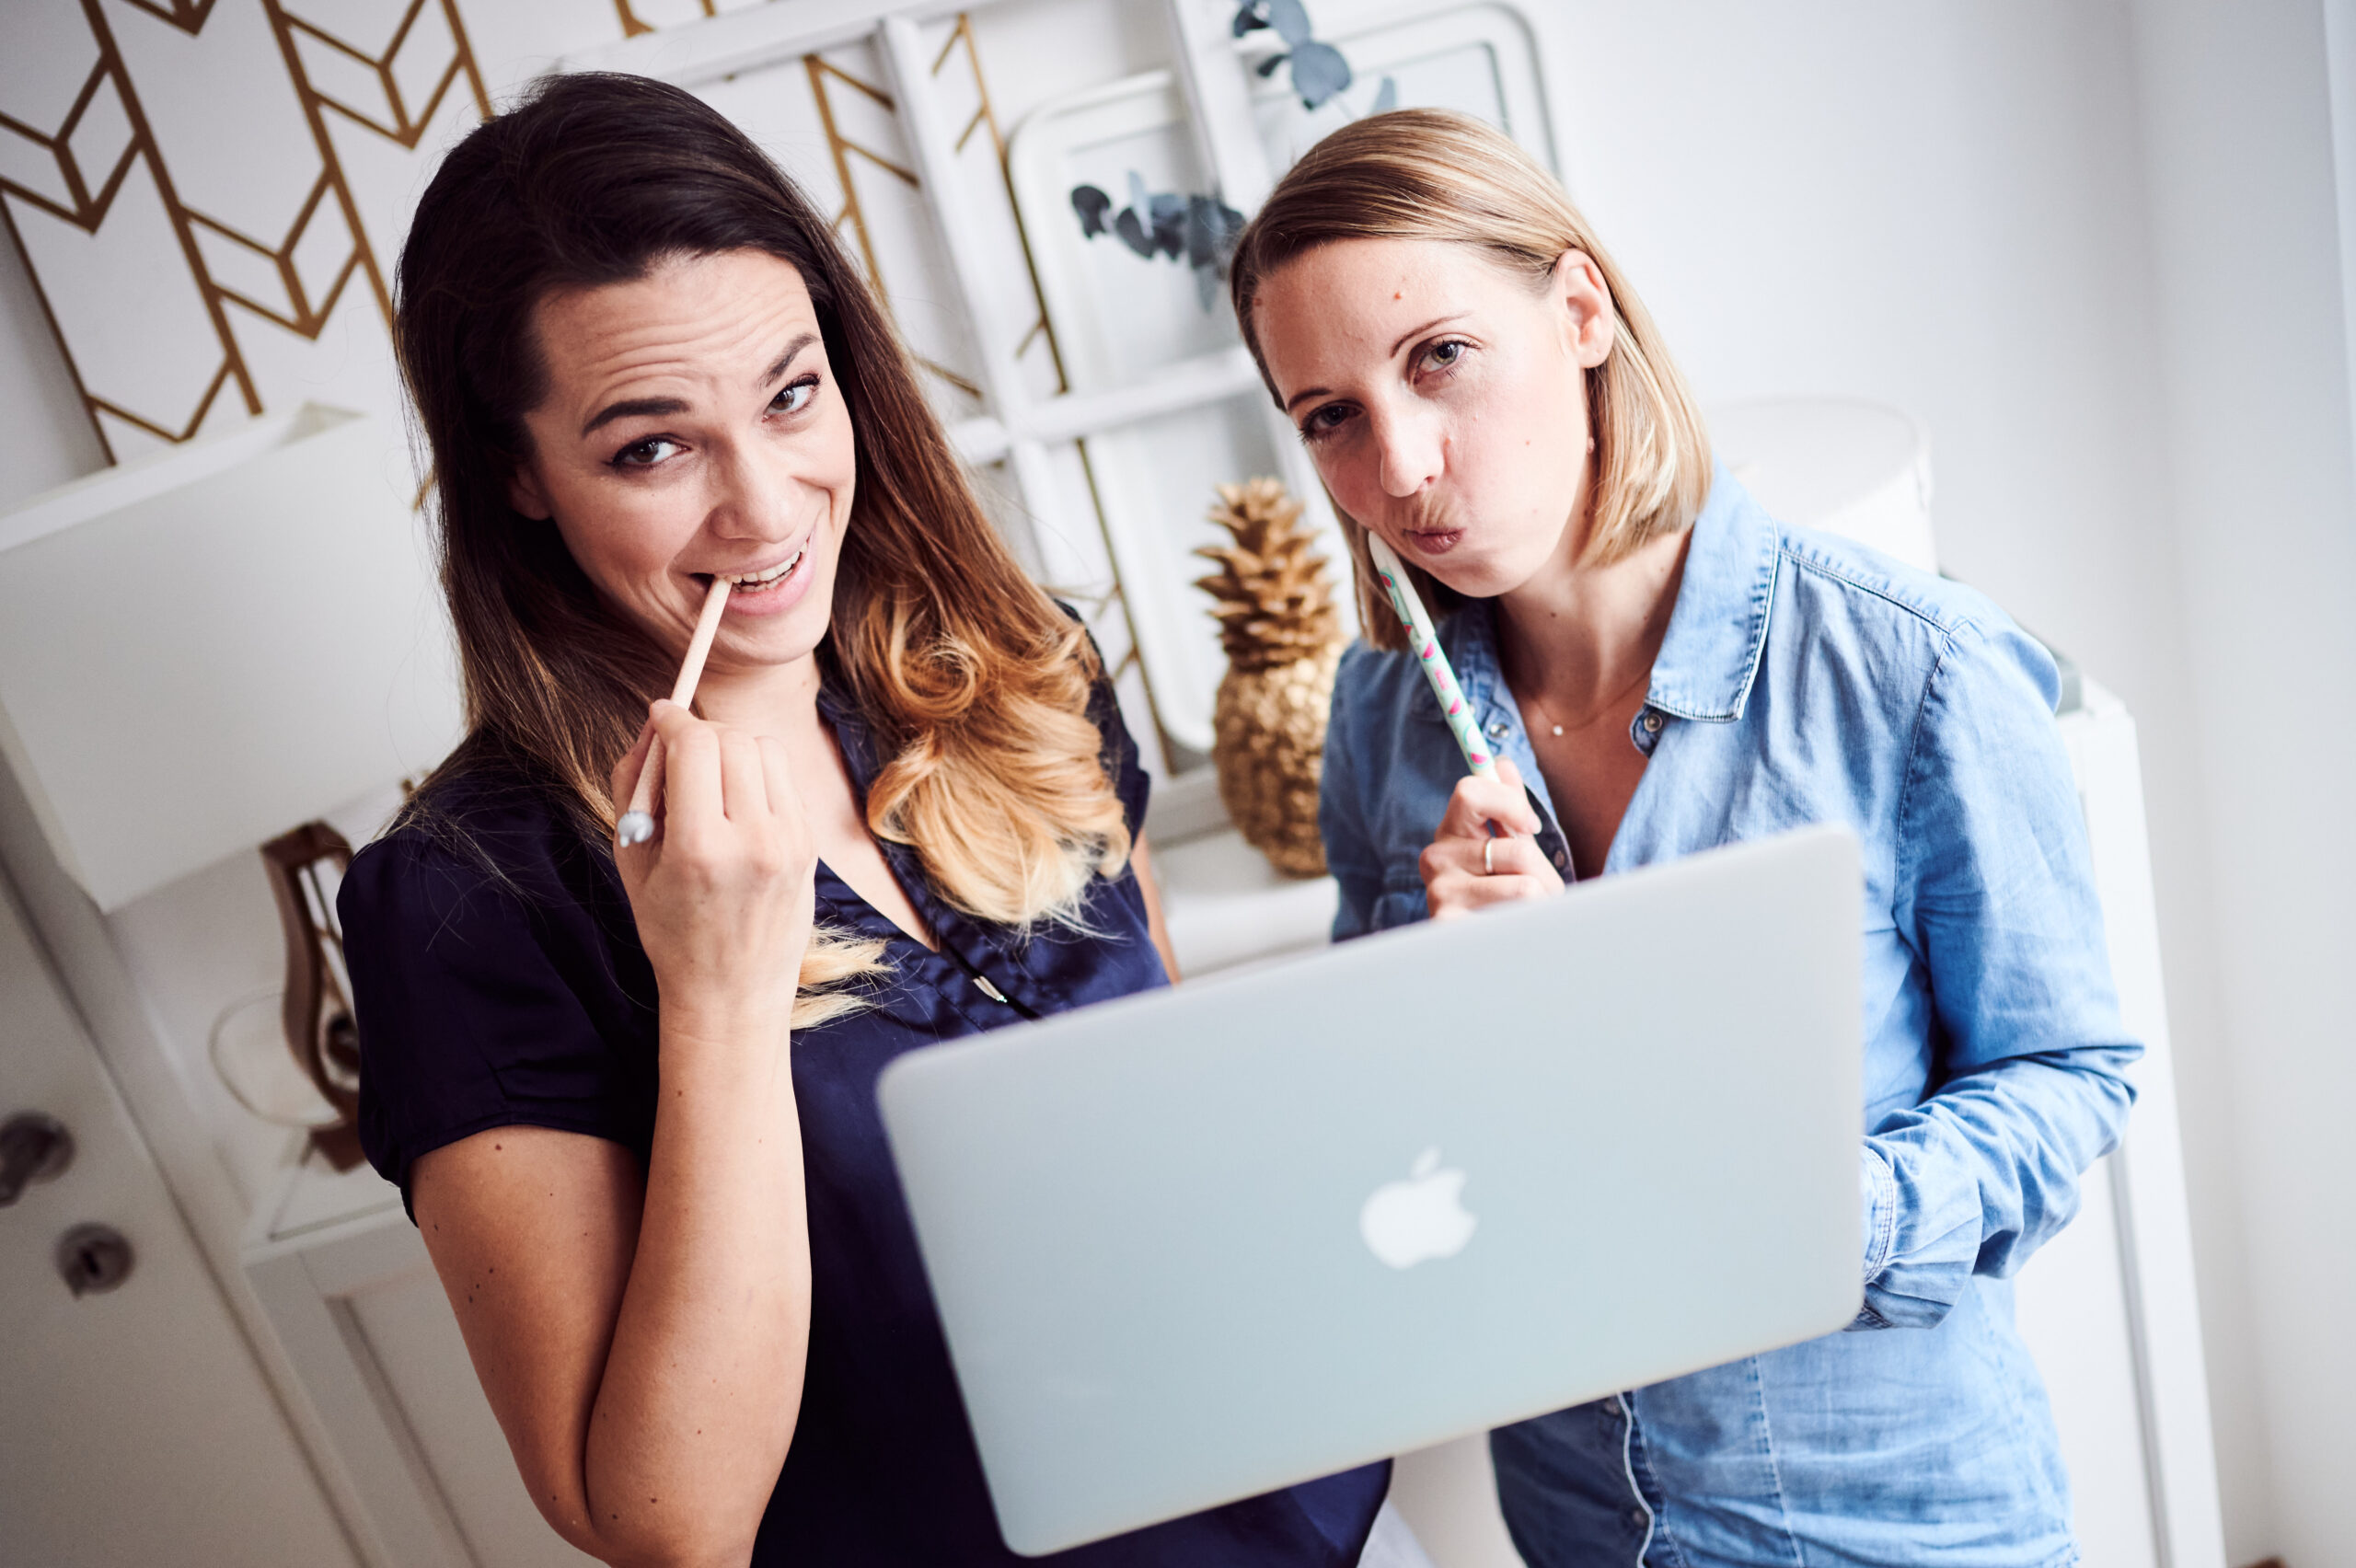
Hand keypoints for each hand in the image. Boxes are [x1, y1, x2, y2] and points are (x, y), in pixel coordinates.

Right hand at [610, 701, 814, 1034]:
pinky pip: (784, 780)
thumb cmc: (671, 930)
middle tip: (679, 751)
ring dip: (733, 749)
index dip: (673, 720)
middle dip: (701, 733)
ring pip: (765, 751)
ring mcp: (789, 843)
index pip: (696, 746)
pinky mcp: (809, 845)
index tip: (660, 714)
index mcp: (700, 848)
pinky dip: (758, 775)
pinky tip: (736, 804)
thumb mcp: (632, 861)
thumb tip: (651, 726)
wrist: (731, 992)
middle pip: (733, 740)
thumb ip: (634, 786)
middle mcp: (753, 841)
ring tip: (709, 779)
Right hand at [1419, 756, 1565, 919]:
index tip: (1529, 827)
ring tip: (1527, 916)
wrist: (1486, 956)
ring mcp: (1440, 894)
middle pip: (1517, 849)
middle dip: (1545, 875)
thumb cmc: (1501, 896)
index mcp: (1450, 833)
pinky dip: (1530, 926)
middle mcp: (1436, 859)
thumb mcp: (1507, 848)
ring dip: (1542, 905)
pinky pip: (1518, 917)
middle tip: (1541, 894)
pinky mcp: (1450, 928)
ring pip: (1525, 887)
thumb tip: (1502, 764)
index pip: (1470, 791)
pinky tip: (1514, 934)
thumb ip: (1507, 808)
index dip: (1510, 803)